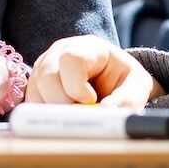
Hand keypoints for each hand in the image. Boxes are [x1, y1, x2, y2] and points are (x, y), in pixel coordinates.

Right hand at [26, 35, 157, 106]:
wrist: (113, 84)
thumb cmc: (124, 82)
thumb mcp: (137, 86)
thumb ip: (127, 99)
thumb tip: (105, 113)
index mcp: (86, 47)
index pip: (70, 60)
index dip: (77, 86)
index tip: (91, 101)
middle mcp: (58, 54)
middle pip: (47, 77)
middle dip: (64, 104)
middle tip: (81, 115)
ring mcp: (42, 70)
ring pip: (35, 93)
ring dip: (54, 112)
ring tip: (75, 118)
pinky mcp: (35, 89)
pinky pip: (31, 106)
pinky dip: (45, 118)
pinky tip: (64, 120)